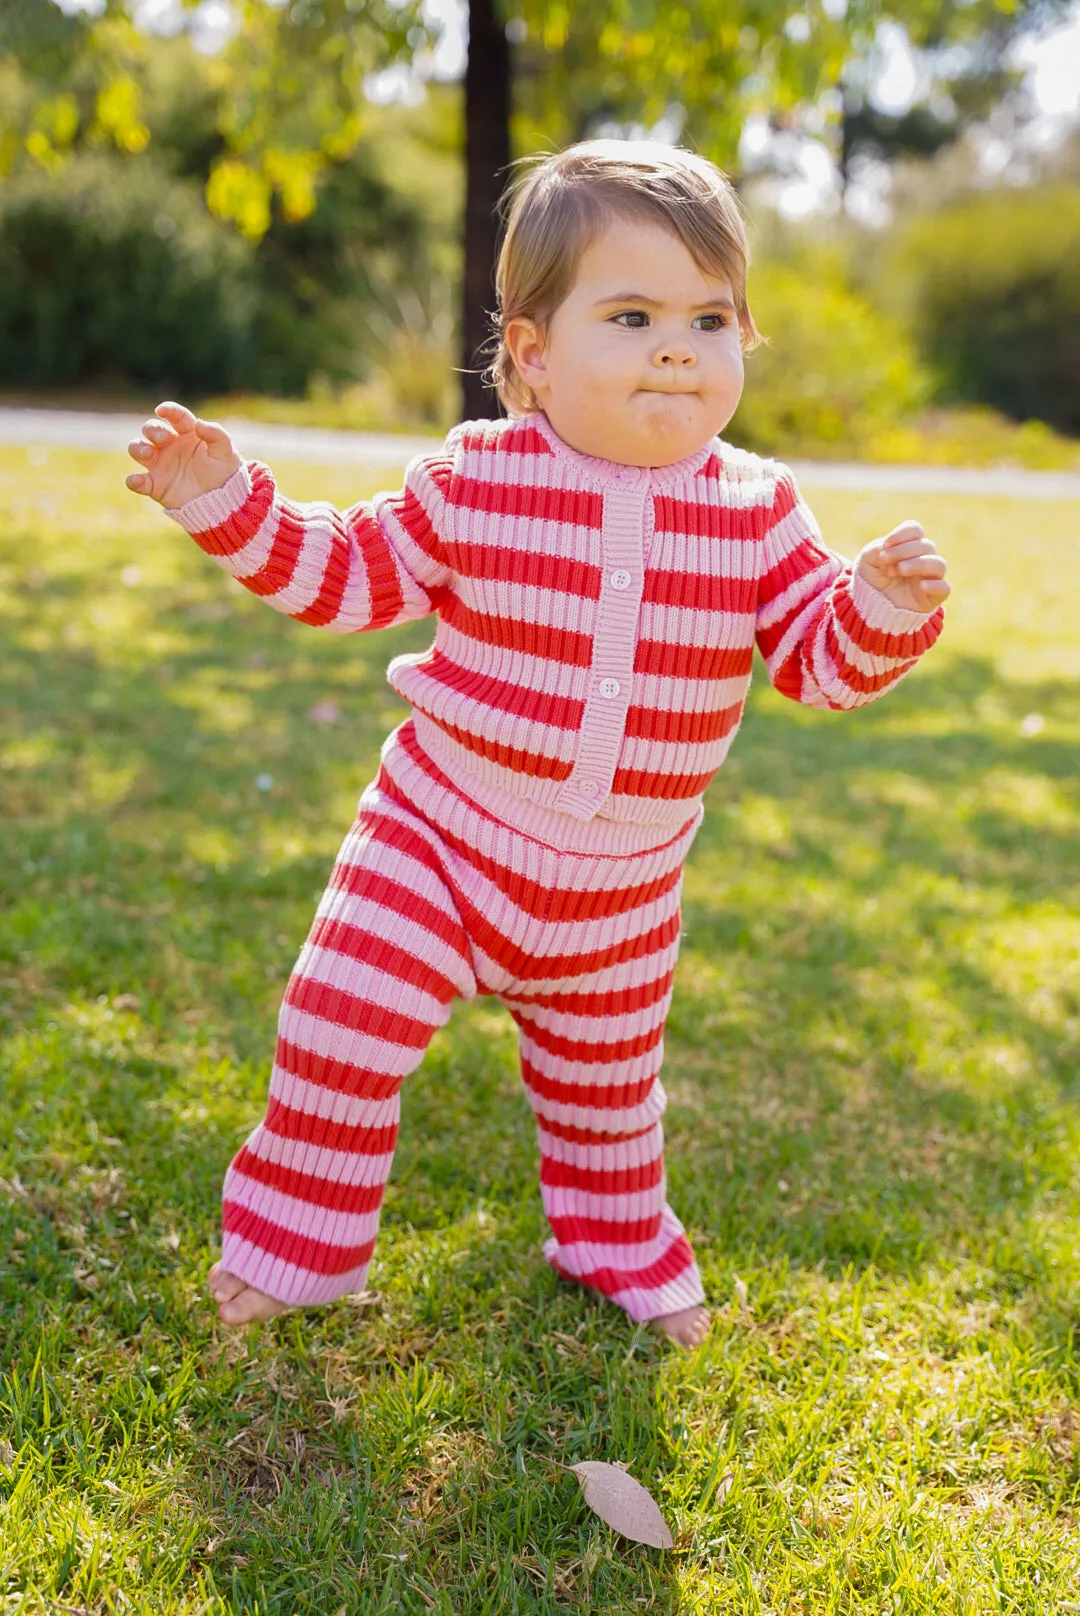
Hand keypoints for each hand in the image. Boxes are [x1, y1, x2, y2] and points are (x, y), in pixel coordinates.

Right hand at [125, 401, 241, 509]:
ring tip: (147, 454)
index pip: (175, 416)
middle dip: (152, 429)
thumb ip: (217, 435)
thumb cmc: (223, 473)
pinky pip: (138, 481)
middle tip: (162, 439)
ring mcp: (160, 464)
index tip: (162, 410)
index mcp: (187, 433)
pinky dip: (134, 481)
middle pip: (151, 429)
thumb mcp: (226, 453)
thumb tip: (199, 424)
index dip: (168, 410)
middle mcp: (169, 445)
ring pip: (138, 449)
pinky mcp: (155, 485)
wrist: (222, 502)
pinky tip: (138, 481)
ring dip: (137, 447)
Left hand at [856, 520, 950, 613]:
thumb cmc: (873, 577)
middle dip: (903, 551)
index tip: (885, 545)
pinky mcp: (934, 596)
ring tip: (899, 570)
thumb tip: (891, 548)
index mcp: (909, 546)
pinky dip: (935, 585)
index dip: (901, 534)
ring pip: (938, 564)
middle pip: (926, 545)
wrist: (872, 604)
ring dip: (918, 564)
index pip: (915, 530)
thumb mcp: (868, 559)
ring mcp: (931, 577)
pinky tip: (921, 586)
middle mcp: (923, 558)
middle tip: (885, 562)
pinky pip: (944, 588)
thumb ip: (878, 548)